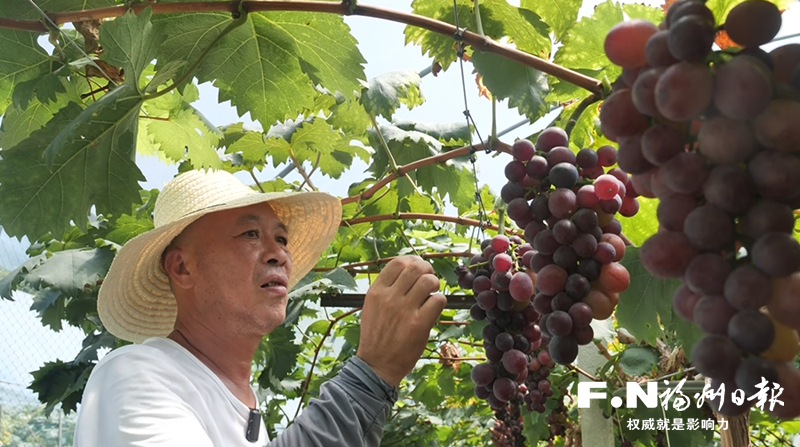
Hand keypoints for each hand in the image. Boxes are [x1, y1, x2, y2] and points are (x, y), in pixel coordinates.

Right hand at [356, 256, 446, 386]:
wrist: (377, 365)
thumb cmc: (377, 335)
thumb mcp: (372, 307)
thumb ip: (387, 289)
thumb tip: (408, 270)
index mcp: (376, 292)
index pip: (397, 263)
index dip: (412, 261)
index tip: (418, 266)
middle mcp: (389, 298)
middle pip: (415, 267)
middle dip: (427, 269)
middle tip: (429, 278)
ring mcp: (404, 310)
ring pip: (429, 281)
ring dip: (435, 285)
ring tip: (432, 294)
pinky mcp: (419, 324)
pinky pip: (438, 300)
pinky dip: (440, 301)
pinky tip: (433, 309)